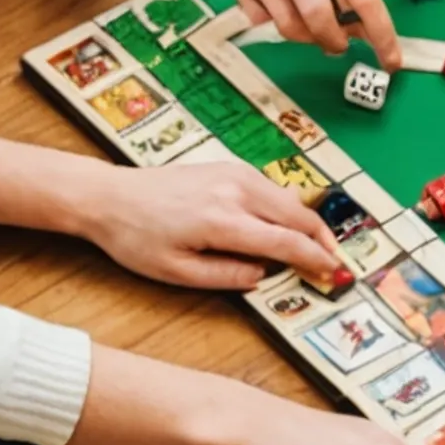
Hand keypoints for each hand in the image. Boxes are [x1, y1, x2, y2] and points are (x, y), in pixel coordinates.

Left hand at [88, 161, 345, 289]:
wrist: (111, 196)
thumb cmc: (137, 239)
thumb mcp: (176, 272)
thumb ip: (225, 277)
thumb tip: (264, 275)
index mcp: (222, 221)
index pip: (285, 241)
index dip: (314, 259)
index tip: (333, 273)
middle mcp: (235, 191)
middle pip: (298, 214)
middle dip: (321, 240)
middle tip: (333, 263)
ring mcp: (235, 174)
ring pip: (290, 199)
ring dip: (307, 223)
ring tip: (314, 248)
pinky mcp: (230, 167)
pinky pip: (272, 189)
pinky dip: (287, 209)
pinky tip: (284, 226)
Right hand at [162, 0, 402, 65]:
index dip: (380, 29)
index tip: (391, 56)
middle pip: (320, 18)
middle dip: (337, 41)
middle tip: (343, 45)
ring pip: (288, 24)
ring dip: (308, 37)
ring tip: (315, 33)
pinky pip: (257, 15)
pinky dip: (274, 20)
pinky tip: (280, 9)